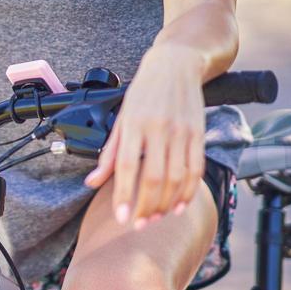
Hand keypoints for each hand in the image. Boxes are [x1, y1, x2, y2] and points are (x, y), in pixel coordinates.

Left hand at [84, 45, 205, 229]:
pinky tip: (180, 206)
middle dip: (146, 206)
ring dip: (166, 204)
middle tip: (139, 224)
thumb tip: (92, 182)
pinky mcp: (198, 134)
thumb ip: (108, 153)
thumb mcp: (121, 118)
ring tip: (156, 218)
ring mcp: (181, 131)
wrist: (175, 64)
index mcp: (133, 123)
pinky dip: (189, 192)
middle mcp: (157, 128)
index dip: (123, 194)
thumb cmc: (144, 92)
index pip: (126, 166)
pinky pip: (196, 169)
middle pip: (153, 177)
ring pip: (176, 178)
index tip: (121, 217)